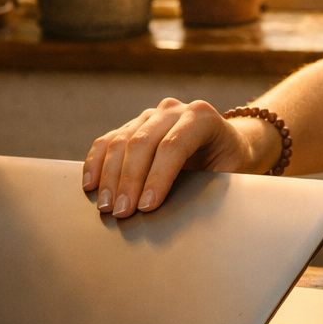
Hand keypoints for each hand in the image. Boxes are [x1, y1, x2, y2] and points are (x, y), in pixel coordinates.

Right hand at [82, 98, 255, 217]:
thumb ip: (209, 183)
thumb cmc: (230, 162)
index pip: (173, 146)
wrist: (228, 143)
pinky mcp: (133, 124)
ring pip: (121, 141)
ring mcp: (151, 115)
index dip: (158, 177)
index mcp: (202, 117)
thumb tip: (178, 209)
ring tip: (106, 207)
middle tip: (121, 213)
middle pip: (143, 142)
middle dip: (129, 181)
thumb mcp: (231, 172)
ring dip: (110, 176)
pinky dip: (96, 163)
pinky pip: (107, 141)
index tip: (146, 206)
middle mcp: (174, 110)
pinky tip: (91, 185)